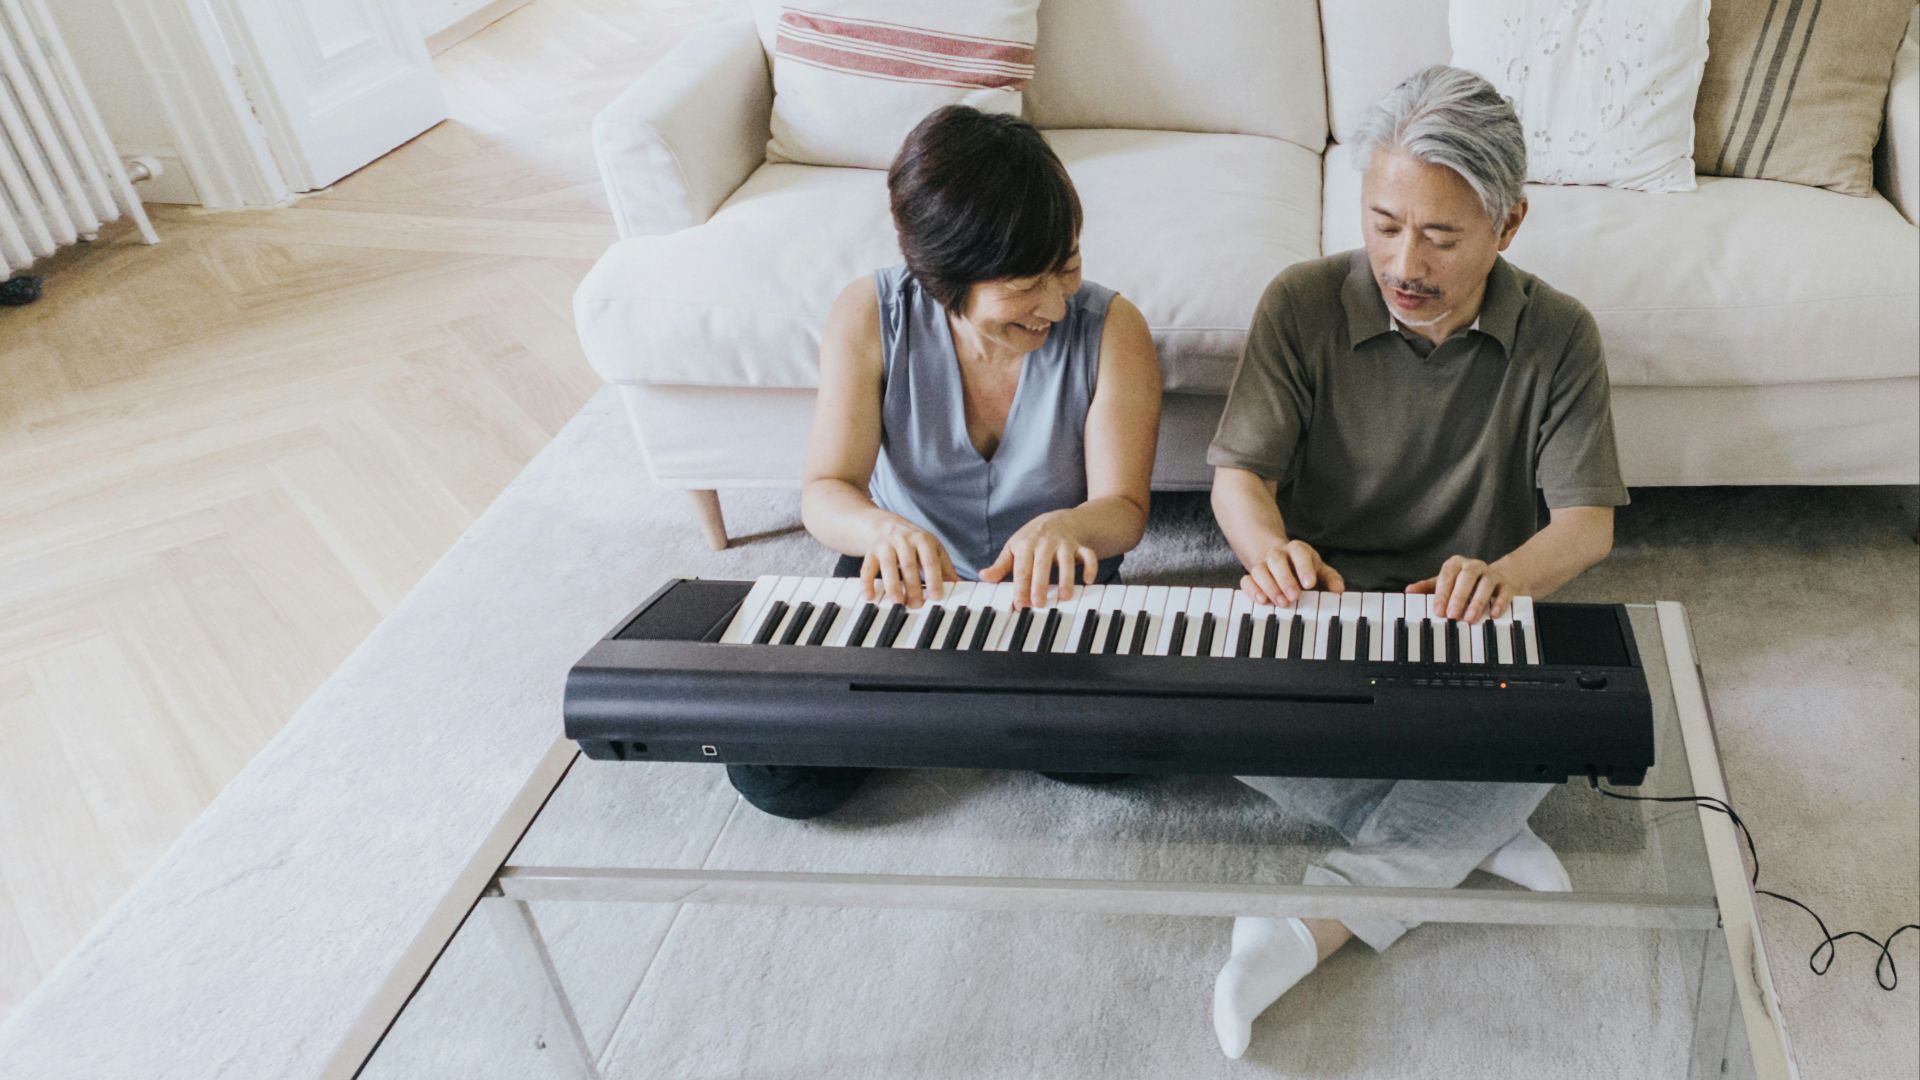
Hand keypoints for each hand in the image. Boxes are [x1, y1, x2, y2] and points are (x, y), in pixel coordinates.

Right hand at [860, 520, 954, 607]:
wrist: (885, 524)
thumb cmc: (914, 543)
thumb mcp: (932, 549)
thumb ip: (945, 568)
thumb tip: (961, 587)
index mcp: (922, 540)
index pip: (930, 560)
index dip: (933, 578)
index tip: (936, 596)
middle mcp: (903, 540)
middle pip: (908, 564)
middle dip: (912, 586)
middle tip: (917, 605)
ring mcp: (885, 545)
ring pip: (888, 565)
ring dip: (892, 585)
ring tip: (898, 602)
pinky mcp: (870, 552)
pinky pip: (867, 568)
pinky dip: (867, 583)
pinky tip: (869, 596)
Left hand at [978, 511, 1098, 607]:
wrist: (1060, 518)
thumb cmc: (1033, 538)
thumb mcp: (1014, 548)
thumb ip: (1001, 565)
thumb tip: (984, 577)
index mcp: (1025, 544)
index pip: (1021, 569)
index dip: (1020, 587)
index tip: (1019, 604)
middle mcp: (1044, 543)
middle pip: (1042, 565)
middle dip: (1040, 585)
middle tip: (1039, 604)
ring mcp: (1063, 543)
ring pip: (1066, 560)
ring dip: (1066, 579)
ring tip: (1065, 597)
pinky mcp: (1080, 545)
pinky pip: (1087, 554)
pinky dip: (1090, 566)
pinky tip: (1088, 581)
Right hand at [1239, 538, 1344, 604]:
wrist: (1278, 559)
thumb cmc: (1302, 567)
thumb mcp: (1318, 569)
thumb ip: (1329, 578)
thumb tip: (1339, 589)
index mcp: (1297, 550)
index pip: (1299, 553)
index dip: (1303, 568)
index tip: (1310, 584)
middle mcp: (1277, 554)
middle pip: (1277, 560)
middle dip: (1285, 579)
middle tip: (1294, 597)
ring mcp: (1262, 564)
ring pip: (1260, 570)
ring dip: (1270, 587)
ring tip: (1281, 603)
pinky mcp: (1251, 576)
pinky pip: (1247, 580)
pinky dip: (1252, 590)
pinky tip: (1262, 601)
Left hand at [1406, 556, 1516, 622]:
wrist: (1497, 578)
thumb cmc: (1464, 583)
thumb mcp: (1444, 584)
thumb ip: (1427, 588)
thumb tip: (1409, 591)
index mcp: (1456, 564)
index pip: (1447, 575)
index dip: (1442, 593)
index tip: (1438, 611)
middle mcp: (1474, 566)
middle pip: (1467, 577)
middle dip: (1459, 596)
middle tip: (1452, 615)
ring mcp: (1492, 574)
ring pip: (1486, 583)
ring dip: (1477, 601)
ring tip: (1470, 618)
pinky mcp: (1506, 584)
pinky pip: (1505, 591)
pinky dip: (1500, 602)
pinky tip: (1493, 614)